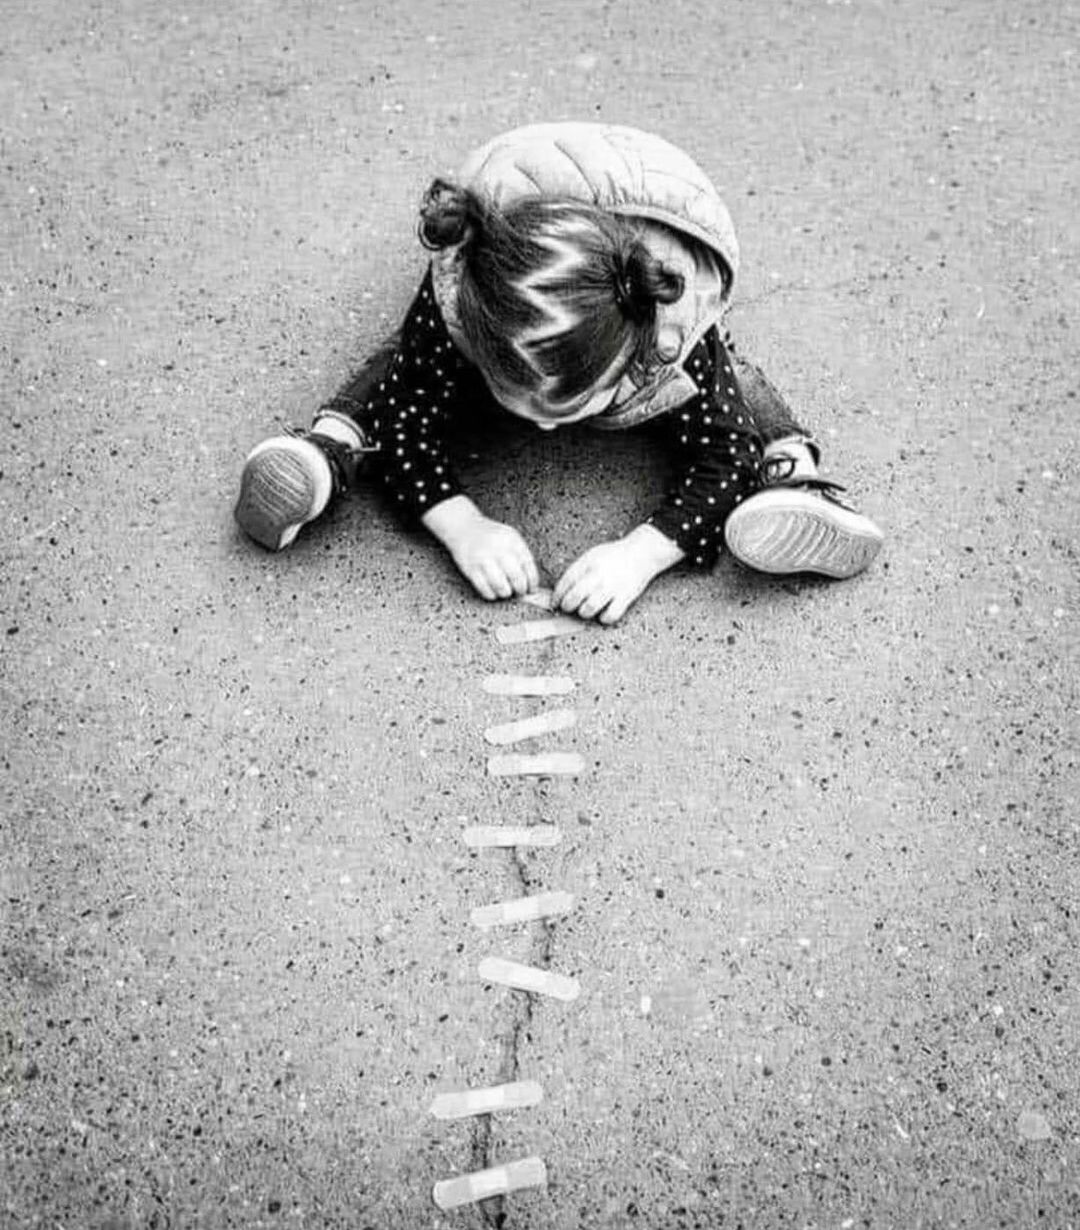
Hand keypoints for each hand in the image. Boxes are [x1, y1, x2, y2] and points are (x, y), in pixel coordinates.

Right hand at [422, 495, 539, 600]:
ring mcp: (483, 559)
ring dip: (506, 593)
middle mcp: (498, 549)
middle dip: (521, 589)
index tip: (532, 588)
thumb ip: (521, 555)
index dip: (532, 581)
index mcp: (512, 540)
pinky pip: (485, 589)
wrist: (463, 527)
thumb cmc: (490, 535)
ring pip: (501, 587)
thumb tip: (531, 581)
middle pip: (517, 578)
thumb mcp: (510, 537)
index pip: (529, 566)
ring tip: (505, 590)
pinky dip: (491, 594)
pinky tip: (493, 591)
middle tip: (520, 591)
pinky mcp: (470, 569)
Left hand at [554, 525, 684, 623]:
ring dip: (583, 613)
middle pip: (574, 597)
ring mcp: (612, 587)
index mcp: (587, 563)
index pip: (565, 583)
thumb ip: (577, 571)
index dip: (557, 596)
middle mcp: (598, 575)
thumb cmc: (614, 556)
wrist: (641, 553)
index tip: (554, 603)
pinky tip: (603, 614)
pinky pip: (609, 615)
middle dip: (567, 606)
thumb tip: (561, 592)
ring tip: (586, 610)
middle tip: (568, 608)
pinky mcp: (626, 597)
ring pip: (589, 609)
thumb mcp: (591, 556)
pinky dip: (603, 618)